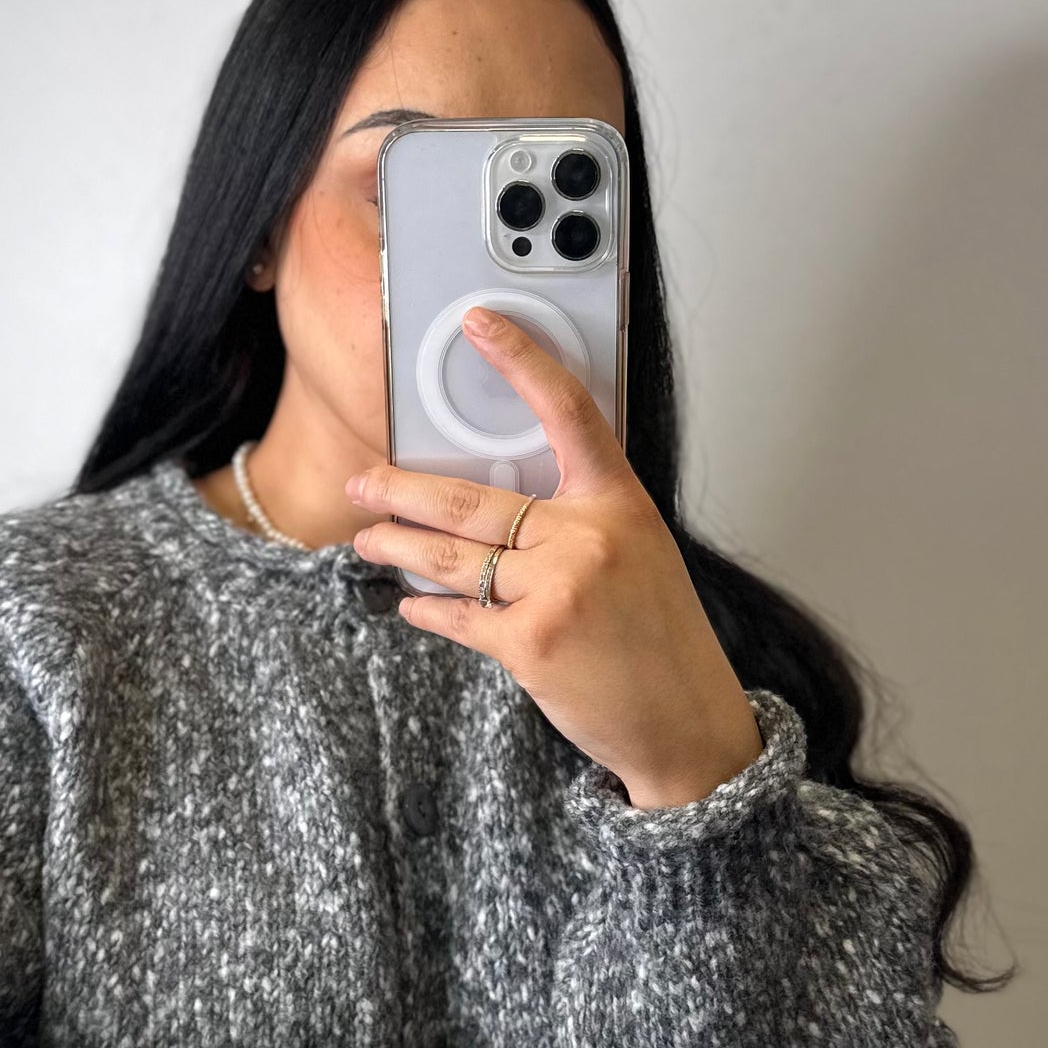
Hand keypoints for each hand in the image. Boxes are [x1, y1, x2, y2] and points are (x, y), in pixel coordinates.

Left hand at [345, 305, 764, 807]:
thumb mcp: (637, 556)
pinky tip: (409, 607)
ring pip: (451, 558)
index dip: (522, 361)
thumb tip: (495, 512)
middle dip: (400, 490)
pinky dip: (427, 613)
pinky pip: (458, 617)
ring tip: (366, 540)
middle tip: (363, 483)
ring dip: (396, 548)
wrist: (685, 722)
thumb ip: (577, 523)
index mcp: (618, 504)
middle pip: (470, 499)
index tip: (480, 325)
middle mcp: (588, 537)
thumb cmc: (660, 642)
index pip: (568, 412)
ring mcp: (558, 589)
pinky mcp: (531, 642)